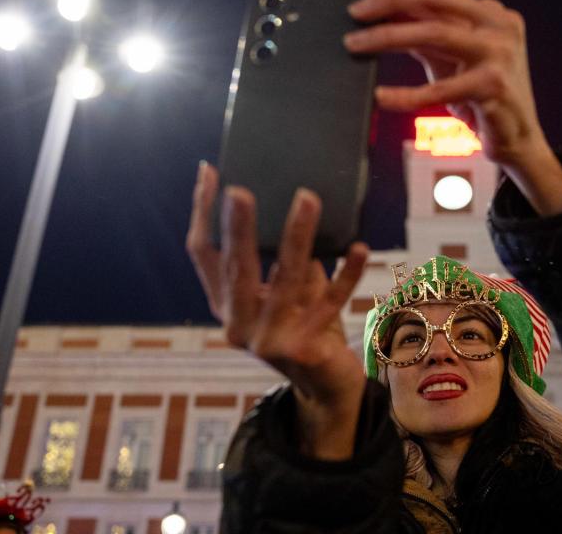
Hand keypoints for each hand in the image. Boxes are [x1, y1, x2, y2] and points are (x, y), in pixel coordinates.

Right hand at [186, 162, 367, 457]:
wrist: (325, 390)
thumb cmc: (306, 328)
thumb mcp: (286, 292)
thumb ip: (283, 258)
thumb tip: (295, 200)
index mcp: (225, 306)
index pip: (202, 254)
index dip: (203, 213)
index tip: (210, 172)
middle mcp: (238, 324)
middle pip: (235, 268)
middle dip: (239, 228)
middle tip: (241, 190)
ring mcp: (269, 340)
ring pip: (284, 279)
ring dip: (298, 237)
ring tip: (307, 200)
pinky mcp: (304, 349)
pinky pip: (329, 302)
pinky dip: (345, 274)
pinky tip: (359, 249)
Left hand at [345, 0, 561, 215]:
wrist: (518, 140)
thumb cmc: (479, 98)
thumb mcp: (451, 59)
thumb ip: (424, 34)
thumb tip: (379, 12)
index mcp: (489, 13)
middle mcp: (499, 25)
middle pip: (434, 3)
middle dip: (388, 3)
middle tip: (352, 14)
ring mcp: (500, 54)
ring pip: (435, 34)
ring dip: (388, 37)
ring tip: (354, 45)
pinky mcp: (494, 86)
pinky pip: (441, 89)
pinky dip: (406, 94)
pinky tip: (382, 96)